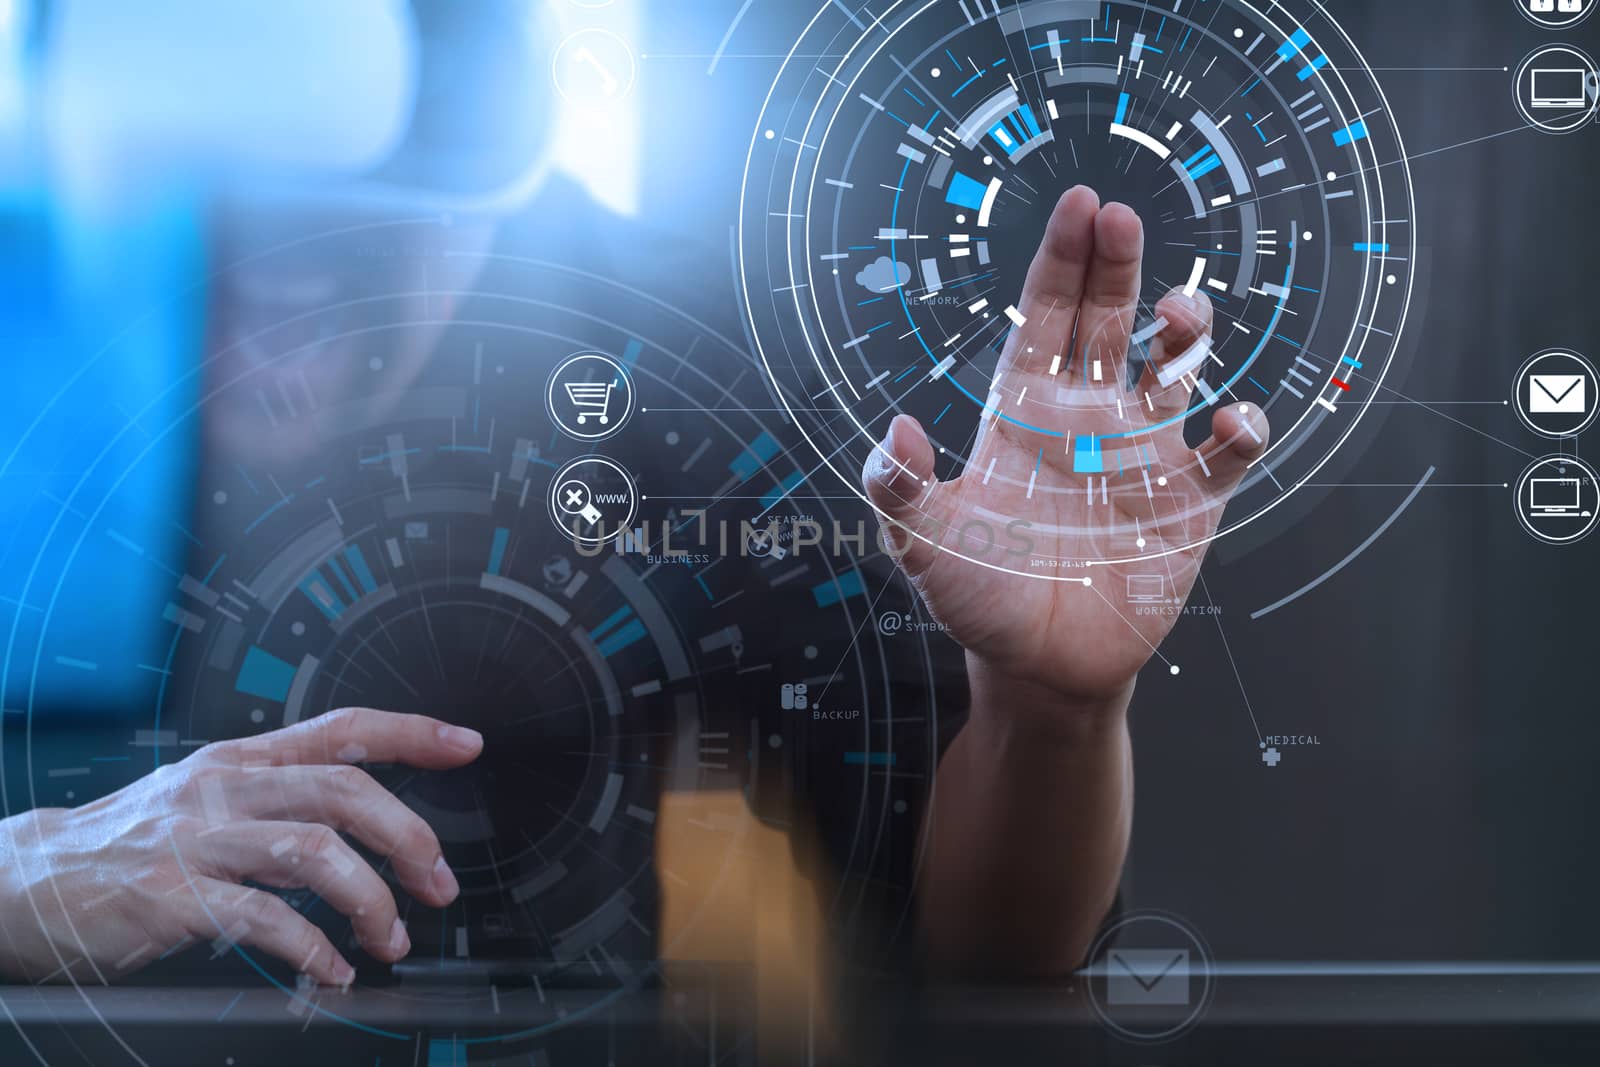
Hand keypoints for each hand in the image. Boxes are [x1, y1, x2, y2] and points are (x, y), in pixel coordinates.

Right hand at [0, 707, 481, 984]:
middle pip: (345, 792)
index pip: (342, 729)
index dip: (412, 732)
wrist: (26, 879)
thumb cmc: (130, 842)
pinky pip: (263, 917)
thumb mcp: (207, 798)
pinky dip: (311, 947)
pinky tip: (331, 970)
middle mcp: (225, 788)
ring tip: (389, 938)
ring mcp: (197, 839)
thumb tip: (368, 826)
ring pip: (315, 850)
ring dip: (370, 899)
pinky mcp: (171, 895)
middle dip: (409, 837)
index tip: (467, 743)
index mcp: (241, 760)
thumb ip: (279, 800)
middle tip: (437, 884)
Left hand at [863, 186, 1268, 713]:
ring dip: (1186, 334)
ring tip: (1179, 318)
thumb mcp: (927, 546)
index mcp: (1026, 414)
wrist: (1041, 669)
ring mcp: (1143, 457)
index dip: (1063, 261)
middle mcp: (1087, 420)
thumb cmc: (980, 600)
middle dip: (1117, 266)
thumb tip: (895, 434)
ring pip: (1176, 370)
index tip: (1082, 206)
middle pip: (1109, 322)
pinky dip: (1239, 429)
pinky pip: (1227, 453)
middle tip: (1121, 218)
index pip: (1046, 318)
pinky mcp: (1189, 505)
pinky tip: (1226, 423)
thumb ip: (906, 490)